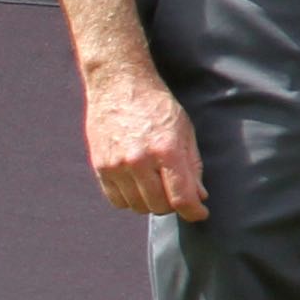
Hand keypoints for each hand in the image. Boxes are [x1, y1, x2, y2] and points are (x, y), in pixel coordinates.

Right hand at [84, 68, 207, 219]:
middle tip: (177, 193)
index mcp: (166, 150)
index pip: (181, 197)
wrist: (119, 85)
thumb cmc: (157, 106)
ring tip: (158, 186)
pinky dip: (130, 199)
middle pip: (159, 206)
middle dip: (173, 205)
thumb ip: (192, 166)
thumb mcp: (185, 130)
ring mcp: (116, 165)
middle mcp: (139, 160)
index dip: (194, 211)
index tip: (199, 213)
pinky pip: (117, 200)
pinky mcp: (100, 167)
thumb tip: (198, 197)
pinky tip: (138, 185)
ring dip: (152, 203)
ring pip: (138, 206)